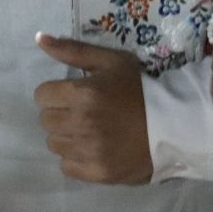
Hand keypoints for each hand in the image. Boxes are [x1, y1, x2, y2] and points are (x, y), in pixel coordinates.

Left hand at [33, 33, 151, 184]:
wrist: (173, 124)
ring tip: (89, 130)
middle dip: (60, 113)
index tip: (72, 95)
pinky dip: (76, 158)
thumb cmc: (139, 89)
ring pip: (54, 144)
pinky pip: (66, 166)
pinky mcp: (96, 172)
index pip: (41, 95)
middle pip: (46, 120)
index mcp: (82, 93)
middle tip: (83, 112)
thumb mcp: (110, 61)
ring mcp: (88, 151)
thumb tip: (39, 39)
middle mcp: (81, 123)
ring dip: (67, 136)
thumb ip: (72, 50)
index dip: (55, 93)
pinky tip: (93, 148)